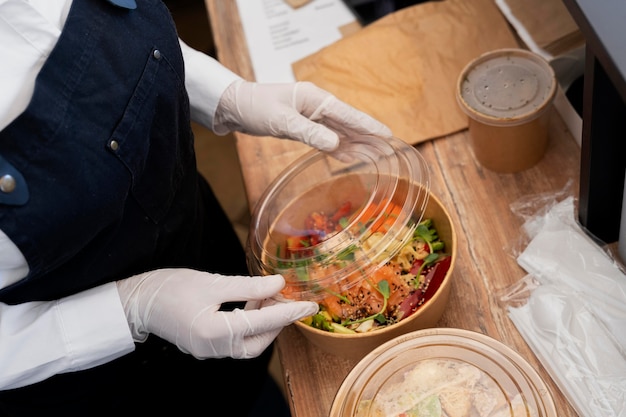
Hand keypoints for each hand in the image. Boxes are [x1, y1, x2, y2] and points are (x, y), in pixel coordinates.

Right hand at [115, 269, 317, 358]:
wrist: (136, 302)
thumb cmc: (169, 288)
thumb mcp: (213, 282)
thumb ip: (248, 286)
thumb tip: (278, 285)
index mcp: (216, 332)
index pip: (262, 323)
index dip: (289, 312)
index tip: (310, 305)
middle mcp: (214, 348)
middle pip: (259, 341)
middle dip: (277, 321)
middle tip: (286, 297)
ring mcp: (209, 350)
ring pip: (249, 343)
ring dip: (263, 322)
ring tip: (267, 297)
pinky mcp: (206, 346)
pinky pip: (236, 340)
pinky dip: (249, 325)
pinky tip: (251, 304)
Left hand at [213, 80, 391, 150]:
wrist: (233, 106)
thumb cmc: (255, 107)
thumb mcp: (282, 121)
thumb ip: (310, 132)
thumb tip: (336, 144)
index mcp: (315, 99)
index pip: (348, 114)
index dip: (369, 126)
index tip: (388, 135)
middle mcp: (317, 106)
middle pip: (348, 124)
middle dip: (369, 137)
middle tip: (389, 150)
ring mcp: (310, 116)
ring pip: (339, 132)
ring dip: (357, 144)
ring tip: (376, 156)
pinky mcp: (303, 126)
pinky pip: (326, 138)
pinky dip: (339, 148)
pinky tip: (350, 156)